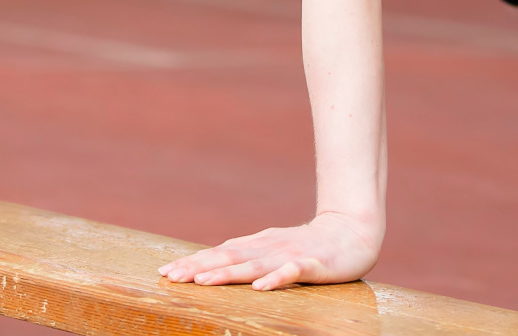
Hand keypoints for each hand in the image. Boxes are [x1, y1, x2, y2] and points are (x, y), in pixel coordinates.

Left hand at [158, 211, 380, 290]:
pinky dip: (276, 278)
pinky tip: (261, 287)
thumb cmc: (309, 245)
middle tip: (170, 277)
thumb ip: (246, 255)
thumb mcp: (272, 249)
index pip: (219, 253)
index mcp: (257, 245)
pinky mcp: (314, 264)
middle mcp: (268, 247)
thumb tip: (211, 264)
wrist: (353, 231)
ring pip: (254, 265)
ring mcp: (290, 255)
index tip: (164, 272)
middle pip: (228, 257)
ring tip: (202, 282)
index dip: (192, 263)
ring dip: (227, 273)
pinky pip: (293, 272)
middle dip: (198, 267)